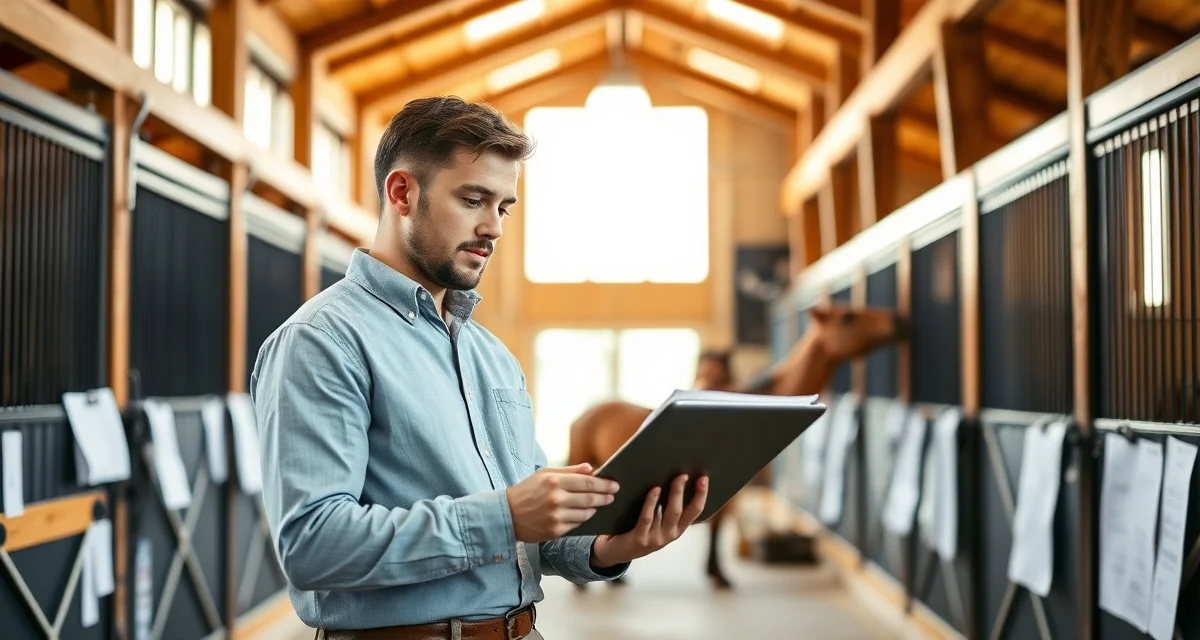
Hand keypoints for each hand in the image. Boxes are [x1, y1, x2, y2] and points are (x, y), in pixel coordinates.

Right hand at [506, 463, 619, 542]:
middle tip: (613, 495)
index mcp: (554, 482)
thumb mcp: (544, 474)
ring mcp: (556, 517)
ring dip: (596, 509)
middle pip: (590, 499)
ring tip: (601, 504)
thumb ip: (569, 471)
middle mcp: (556, 499)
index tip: (615, 484)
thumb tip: (590, 468)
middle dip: (605, 497)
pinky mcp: (555, 531)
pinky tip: (587, 514)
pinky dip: (584, 519)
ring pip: (586, 514)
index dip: (604, 484)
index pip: (587, 482)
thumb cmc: (526, 490)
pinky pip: (577, 525)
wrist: (506, 515)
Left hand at [590, 474, 708, 567]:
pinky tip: (654, 489)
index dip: (702, 495)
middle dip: (688, 491)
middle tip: (686, 473)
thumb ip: (664, 504)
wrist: (614, 551)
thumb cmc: (635, 527)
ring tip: (678, 477)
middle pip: (683, 510)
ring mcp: (656, 539)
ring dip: (675, 494)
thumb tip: (671, 473)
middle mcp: (670, 535)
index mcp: (676, 528)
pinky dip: (652, 503)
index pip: (695, 512)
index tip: (704, 478)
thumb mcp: (655, 518)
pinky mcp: (640, 539)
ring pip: (670, 513)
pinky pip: (648, 518)